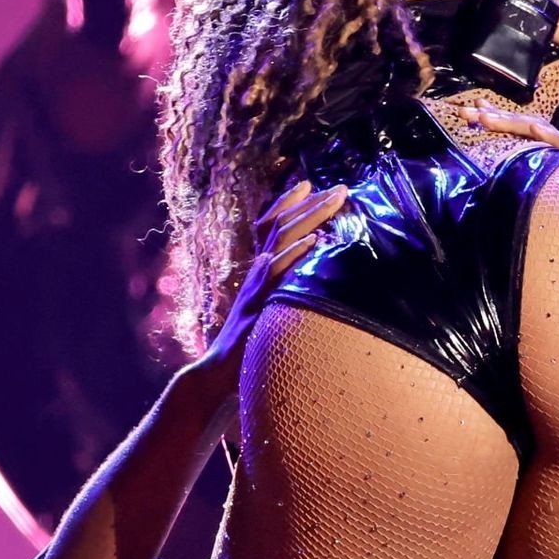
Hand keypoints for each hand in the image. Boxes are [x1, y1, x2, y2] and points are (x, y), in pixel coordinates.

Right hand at [193, 179, 348, 408]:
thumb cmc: (246, 348)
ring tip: (336, 199)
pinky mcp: (259, 307)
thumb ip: (283, 293)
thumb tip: (308, 278)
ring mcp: (257, 287)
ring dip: (311, 217)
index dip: (288, 203)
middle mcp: (257, 273)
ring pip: (282, 241)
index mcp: (260, 272)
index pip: (273, 227)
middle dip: (313, 204)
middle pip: (283, 227)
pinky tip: (315, 242)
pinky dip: (296, 256)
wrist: (216, 375)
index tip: (309, 183)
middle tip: (341, 186)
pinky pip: (277, 276)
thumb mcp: (269, 313)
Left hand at [455, 100, 558, 162]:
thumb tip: (490, 159)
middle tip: (467, 114)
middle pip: (520, 123)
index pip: (514, 125)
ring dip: (513, 122)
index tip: (467, 112)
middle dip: (492, 117)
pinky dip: (550, 136)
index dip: (492, 116)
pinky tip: (535, 129)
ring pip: (538, 129)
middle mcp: (553, 141)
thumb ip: (519, 158)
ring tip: (489, 118)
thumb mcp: (540, 173)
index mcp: (542, 143)